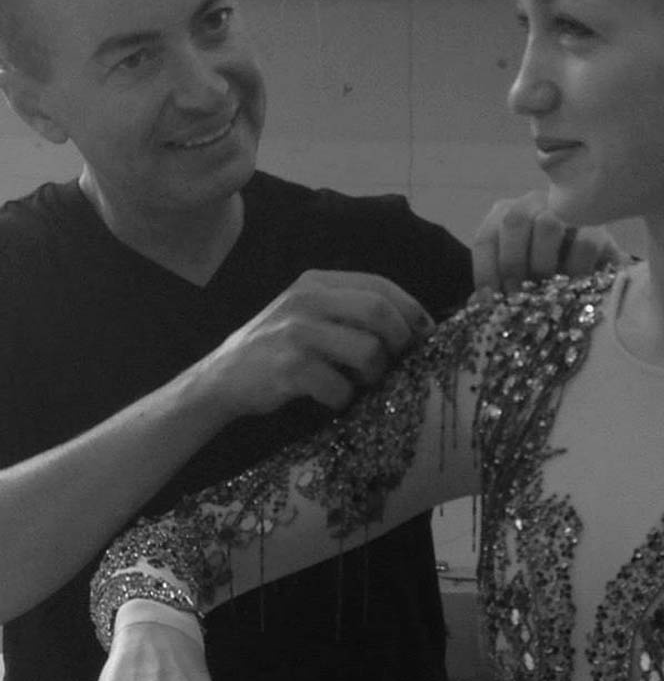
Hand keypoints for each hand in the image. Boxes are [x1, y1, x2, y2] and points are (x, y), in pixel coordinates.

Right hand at [200, 270, 434, 420]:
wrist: (222, 378)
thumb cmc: (276, 348)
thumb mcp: (307, 313)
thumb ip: (348, 310)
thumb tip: (411, 326)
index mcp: (316, 282)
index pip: (380, 285)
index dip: (412, 310)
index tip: (425, 333)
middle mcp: (306, 300)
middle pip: (379, 311)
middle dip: (400, 340)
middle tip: (398, 361)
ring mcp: (296, 333)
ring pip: (368, 351)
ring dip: (374, 374)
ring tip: (359, 382)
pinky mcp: (289, 369)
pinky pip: (341, 387)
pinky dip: (344, 399)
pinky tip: (330, 398)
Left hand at [471, 191, 626, 291]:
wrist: (587, 271)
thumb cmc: (539, 276)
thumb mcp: (514, 281)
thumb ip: (496, 289)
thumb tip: (481, 306)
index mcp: (504, 218)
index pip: (486, 239)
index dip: (485, 273)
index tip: (490, 302)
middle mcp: (533, 205)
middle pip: (515, 221)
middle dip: (513, 264)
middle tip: (518, 295)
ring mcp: (566, 212)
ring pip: (548, 225)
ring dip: (542, 264)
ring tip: (544, 291)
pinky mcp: (597, 228)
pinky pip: (585, 243)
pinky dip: (575, 270)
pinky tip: (572, 288)